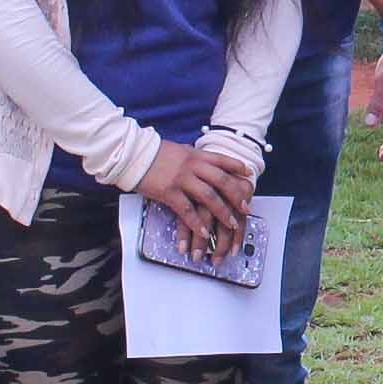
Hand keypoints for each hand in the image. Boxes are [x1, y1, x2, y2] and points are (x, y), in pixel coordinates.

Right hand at [138, 139, 257, 255]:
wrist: (133, 155)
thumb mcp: (179, 151)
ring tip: (231, 224)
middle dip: (236, 196)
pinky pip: (187, 210)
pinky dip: (197, 223)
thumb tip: (204, 161)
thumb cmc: (154, 154)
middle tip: (245, 207)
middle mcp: (192, 166)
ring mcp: (181, 179)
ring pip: (208, 197)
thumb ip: (193, 158)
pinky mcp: (169, 192)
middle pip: (221, 181)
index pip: (222, 160)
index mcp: (196, 155)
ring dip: (222, 212)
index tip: (249, 176)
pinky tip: (204, 233)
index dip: (238, 168)